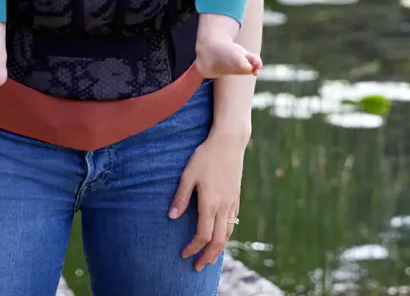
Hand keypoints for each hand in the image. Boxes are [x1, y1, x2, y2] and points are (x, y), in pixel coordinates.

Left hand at [169, 131, 246, 270]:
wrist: (229, 142)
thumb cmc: (206, 156)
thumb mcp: (188, 174)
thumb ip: (181, 196)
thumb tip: (172, 217)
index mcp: (210, 203)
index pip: (203, 234)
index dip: (193, 247)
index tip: (184, 254)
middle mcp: (223, 206)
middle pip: (218, 240)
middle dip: (208, 256)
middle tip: (198, 266)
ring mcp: (232, 202)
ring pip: (228, 233)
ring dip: (219, 248)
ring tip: (211, 256)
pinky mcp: (237, 196)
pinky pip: (233, 221)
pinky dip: (227, 233)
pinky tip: (222, 234)